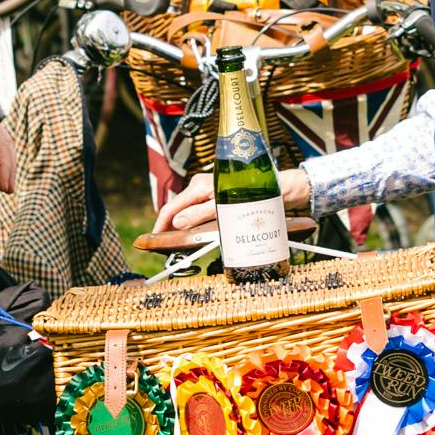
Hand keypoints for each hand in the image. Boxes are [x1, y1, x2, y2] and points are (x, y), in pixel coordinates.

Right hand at [156, 166, 313, 238]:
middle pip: (177, 209)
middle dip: (169, 228)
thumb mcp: (226, 207)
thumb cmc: (255, 194)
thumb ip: (200, 214)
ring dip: (182, 227)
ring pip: (188, 211)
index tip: (153, 241)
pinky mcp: (216, 196)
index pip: (171, 207)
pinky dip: (193, 223)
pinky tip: (194, 234)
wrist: (281, 187)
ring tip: (177, 244)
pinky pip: (198, 211)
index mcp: (199, 186)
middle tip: (166, 248)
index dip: (160, 225)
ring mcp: (208, 191)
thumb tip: (176, 224)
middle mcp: (201, 186)